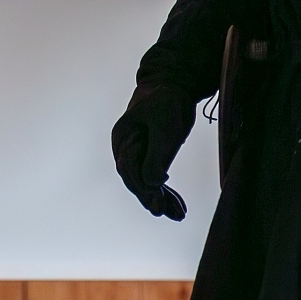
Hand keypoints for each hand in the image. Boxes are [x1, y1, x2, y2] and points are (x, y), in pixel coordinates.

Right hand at [111, 84, 197, 218]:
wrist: (175, 84)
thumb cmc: (167, 101)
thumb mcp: (164, 127)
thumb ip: (156, 155)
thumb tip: (152, 183)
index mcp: (122, 138)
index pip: (129, 169)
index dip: (143, 187)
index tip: (158, 202)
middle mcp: (125, 147)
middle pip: (135, 179)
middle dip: (152, 198)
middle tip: (168, 214)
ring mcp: (137, 152)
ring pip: (145, 182)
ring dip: (161, 199)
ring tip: (178, 214)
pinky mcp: (150, 155)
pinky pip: (154, 177)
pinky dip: (166, 192)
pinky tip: (176, 205)